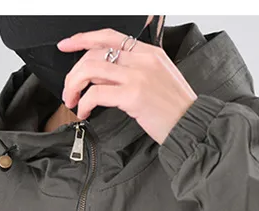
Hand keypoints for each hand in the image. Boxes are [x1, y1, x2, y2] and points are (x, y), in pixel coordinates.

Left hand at [57, 28, 196, 144]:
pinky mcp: (133, 96)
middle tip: (69, 90)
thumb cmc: (176, 109)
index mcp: (149, 52)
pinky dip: (84, 103)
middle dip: (74, 72)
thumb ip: (136, 71)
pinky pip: (97, 93)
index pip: (109, 36)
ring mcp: (138, 76)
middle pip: (94, 54)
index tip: (66, 45)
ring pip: (91, 70)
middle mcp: (142, 60)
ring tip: (72, 101)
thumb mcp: (160, 78)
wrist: (192, 125)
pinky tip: (84, 112)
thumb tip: (106, 75)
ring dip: (74, 86)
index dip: (83, 39)